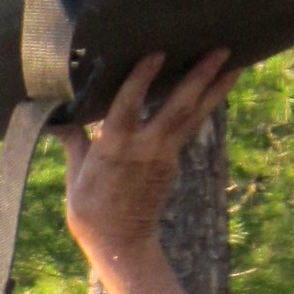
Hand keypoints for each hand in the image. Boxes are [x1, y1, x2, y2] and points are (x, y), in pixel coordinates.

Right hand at [63, 51, 234, 269]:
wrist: (122, 245)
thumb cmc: (91, 212)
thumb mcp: (76, 175)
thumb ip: (74, 141)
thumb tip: (57, 119)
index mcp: (115, 148)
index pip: (129, 105)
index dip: (142, 79)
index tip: (157, 52)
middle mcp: (146, 148)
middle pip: (178, 106)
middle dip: (200, 76)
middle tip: (222, 49)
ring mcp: (164, 156)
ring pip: (193, 116)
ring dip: (215, 89)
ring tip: (236, 64)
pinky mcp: (173, 164)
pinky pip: (189, 129)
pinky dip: (204, 107)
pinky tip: (215, 89)